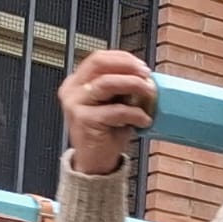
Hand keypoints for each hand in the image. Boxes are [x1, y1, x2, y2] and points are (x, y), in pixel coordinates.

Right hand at [58, 49, 155, 176]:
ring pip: (107, 83)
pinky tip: (144, 120)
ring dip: (133, 84)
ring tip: (149, 92)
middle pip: (100, 64)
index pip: (98, 58)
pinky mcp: (84, 119)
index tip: (142, 66)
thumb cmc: (107, 134)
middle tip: (146, 76)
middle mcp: (73, 90)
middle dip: (127, 67)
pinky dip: (134, 113)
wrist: (95, 163)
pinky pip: (115, 110)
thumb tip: (144, 76)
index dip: (122, 58)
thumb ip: (121, 89)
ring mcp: (75, 104)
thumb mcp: (114, 105)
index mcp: (78, 82)